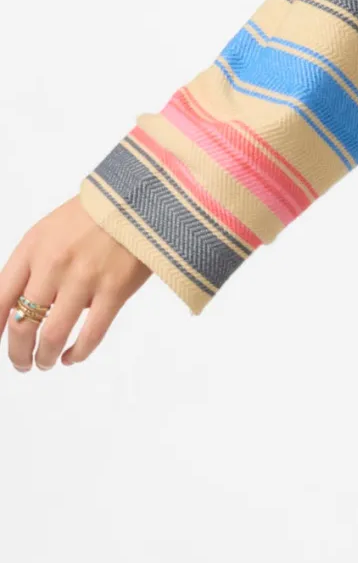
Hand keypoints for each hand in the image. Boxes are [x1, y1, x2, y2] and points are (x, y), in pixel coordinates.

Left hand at [1, 196, 153, 371]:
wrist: (138, 199)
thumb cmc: (92, 216)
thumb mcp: (49, 231)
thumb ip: (32, 266)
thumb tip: (21, 310)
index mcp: (32, 248)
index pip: (0, 298)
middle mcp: (53, 264)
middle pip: (23, 325)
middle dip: (18, 353)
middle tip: (22, 363)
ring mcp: (84, 278)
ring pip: (53, 336)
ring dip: (45, 357)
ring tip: (45, 362)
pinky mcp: (115, 289)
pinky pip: (90, 335)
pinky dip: (78, 354)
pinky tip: (72, 357)